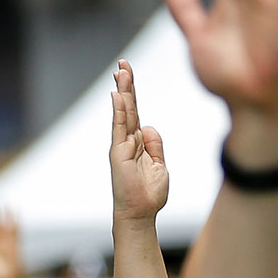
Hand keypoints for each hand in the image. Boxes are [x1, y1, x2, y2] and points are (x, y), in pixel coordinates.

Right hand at [109, 60, 169, 221]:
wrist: (141, 213)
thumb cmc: (150, 194)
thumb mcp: (160, 165)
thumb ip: (155, 144)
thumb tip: (148, 126)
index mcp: (139, 142)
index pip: (135, 112)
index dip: (133, 93)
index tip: (128, 74)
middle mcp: (127, 141)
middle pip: (128, 107)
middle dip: (126, 84)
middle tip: (123, 63)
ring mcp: (121, 145)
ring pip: (123, 112)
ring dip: (123, 91)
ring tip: (121, 71)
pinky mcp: (118, 153)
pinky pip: (119, 127)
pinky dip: (118, 110)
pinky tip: (117, 94)